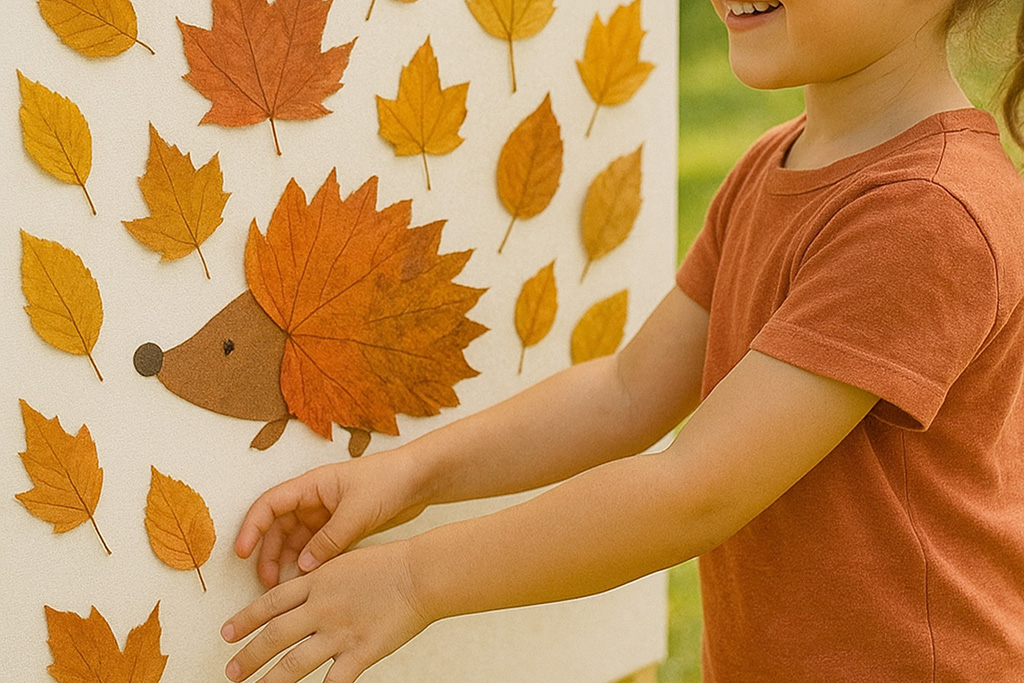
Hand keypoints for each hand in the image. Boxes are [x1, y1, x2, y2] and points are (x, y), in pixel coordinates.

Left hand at [222, 541, 430, 682]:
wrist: (420, 574)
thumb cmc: (388, 565)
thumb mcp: (345, 562)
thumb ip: (320, 579)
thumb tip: (298, 592)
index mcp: (317, 581)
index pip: (270, 603)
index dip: (244, 620)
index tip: (226, 633)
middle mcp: (322, 607)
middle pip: (275, 635)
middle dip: (249, 656)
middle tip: (232, 671)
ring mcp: (341, 630)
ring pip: (295, 661)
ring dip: (272, 679)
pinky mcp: (362, 650)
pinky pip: (335, 679)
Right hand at [235, 451, 431, 587]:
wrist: (421, 480)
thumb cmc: (389, 482)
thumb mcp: (356, 512)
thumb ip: (329, 540)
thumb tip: (302, 567)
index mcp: (312, 485)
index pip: (269, 505)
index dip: (251, 528)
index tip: (243, 553)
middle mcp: (314, 499)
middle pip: (278, 527)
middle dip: (269, 554)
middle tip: (268, 583)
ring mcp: (327, 514)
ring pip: (296, 541)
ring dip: (288, 562)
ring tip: (286, 589)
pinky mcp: (342, 528)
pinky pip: (316, 548)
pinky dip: (310, 564)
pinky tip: (309, 583)